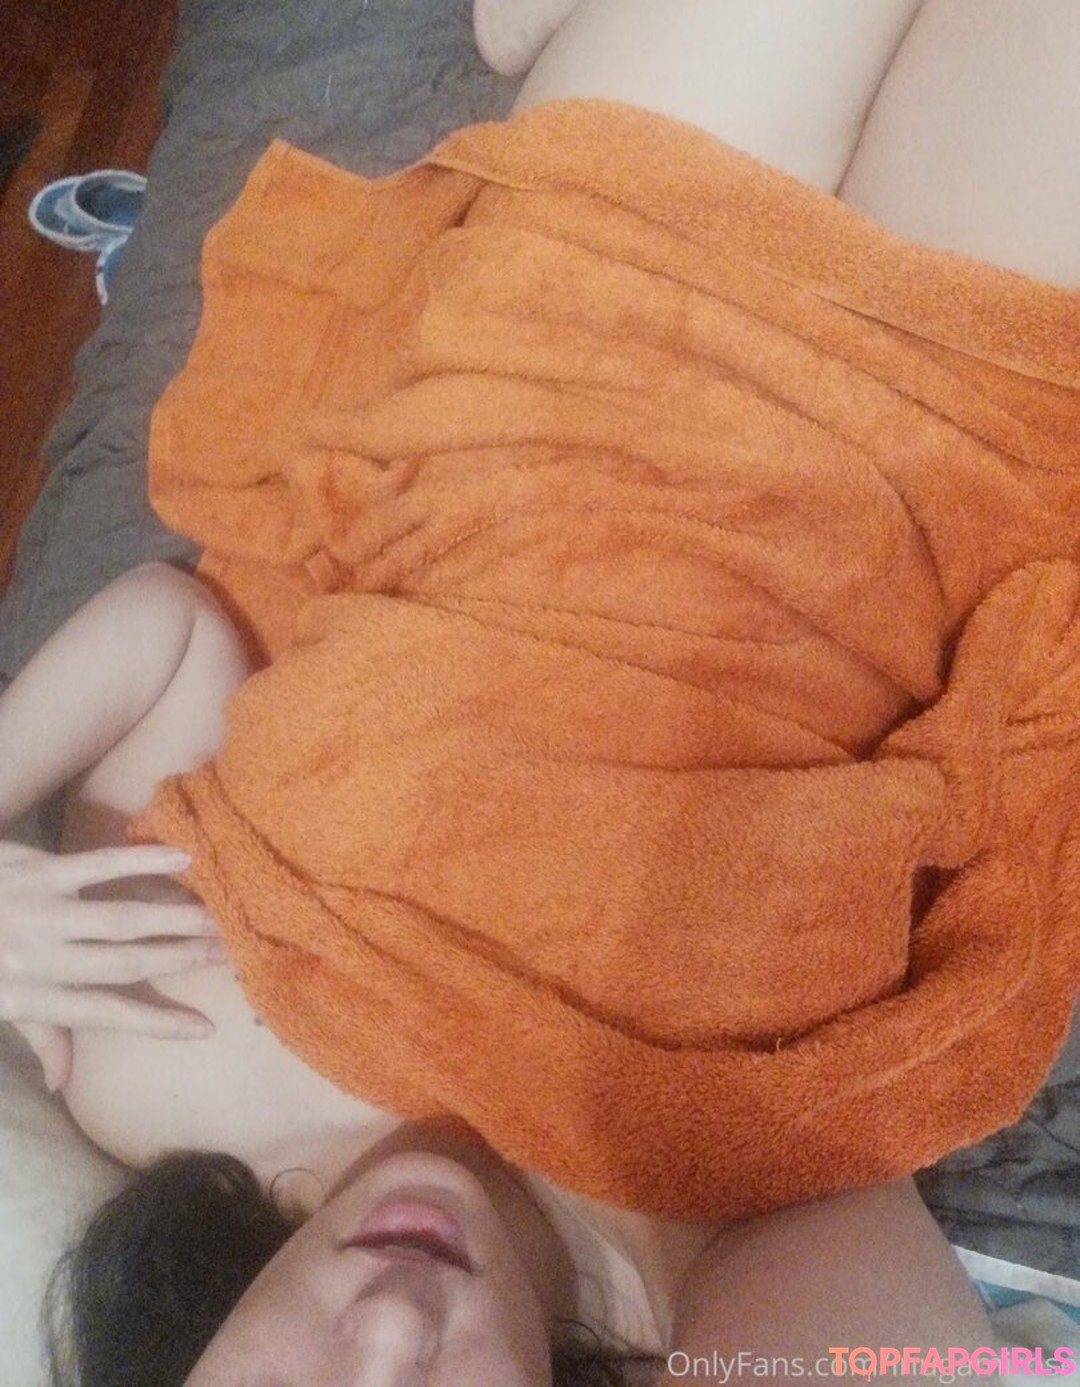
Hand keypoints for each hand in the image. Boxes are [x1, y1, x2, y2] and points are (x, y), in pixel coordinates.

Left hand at [0, 840, 225, 1090]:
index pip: (105, 1016)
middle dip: (183, 960)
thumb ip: (39, 1037)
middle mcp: (44, 961)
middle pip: (125, 964)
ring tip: (219, 916)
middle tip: (233, 952)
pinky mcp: (40, 873)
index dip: (156, 1023)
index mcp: (35, 997)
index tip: (206, 1027)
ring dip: (175, 918)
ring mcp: (43, 914)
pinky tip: (183, 859)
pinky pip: (98, 867)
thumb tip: (63, 1084)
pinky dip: (141, 863)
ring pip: (122, 920)